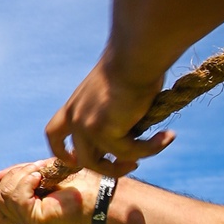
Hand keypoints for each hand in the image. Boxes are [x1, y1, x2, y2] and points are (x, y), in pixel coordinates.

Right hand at [0, 162, 102, 223]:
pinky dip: (26, 183)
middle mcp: (27, 222)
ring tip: (40, 174)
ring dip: (20, 178)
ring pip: (3, 198)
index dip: (7, 183)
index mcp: (28, 212)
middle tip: (36, 171)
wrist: (102, 192)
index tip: (28, 173)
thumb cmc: (81, 182)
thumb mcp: (42, 173)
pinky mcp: (37, 223)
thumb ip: (19, 177)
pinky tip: (40, 178)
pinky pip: (16, 199)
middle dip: (13, 177)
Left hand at [45, 54, 173, 175]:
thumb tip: (131, 143)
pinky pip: (129, 152)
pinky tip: (168, 136)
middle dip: (105, 168)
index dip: (62, 152)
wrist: (136, 55)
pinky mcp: (104, 131)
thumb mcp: (116, 95)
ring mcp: (86, 126)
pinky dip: (151, 148)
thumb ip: (116, 118)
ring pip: (103, 162)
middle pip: (81, 157)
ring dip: (130, 161)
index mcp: (75, 105)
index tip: (75, 161)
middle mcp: (75, 116)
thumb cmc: (134, 65)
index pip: (55, 134)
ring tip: (158, 145)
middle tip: (132, 165)